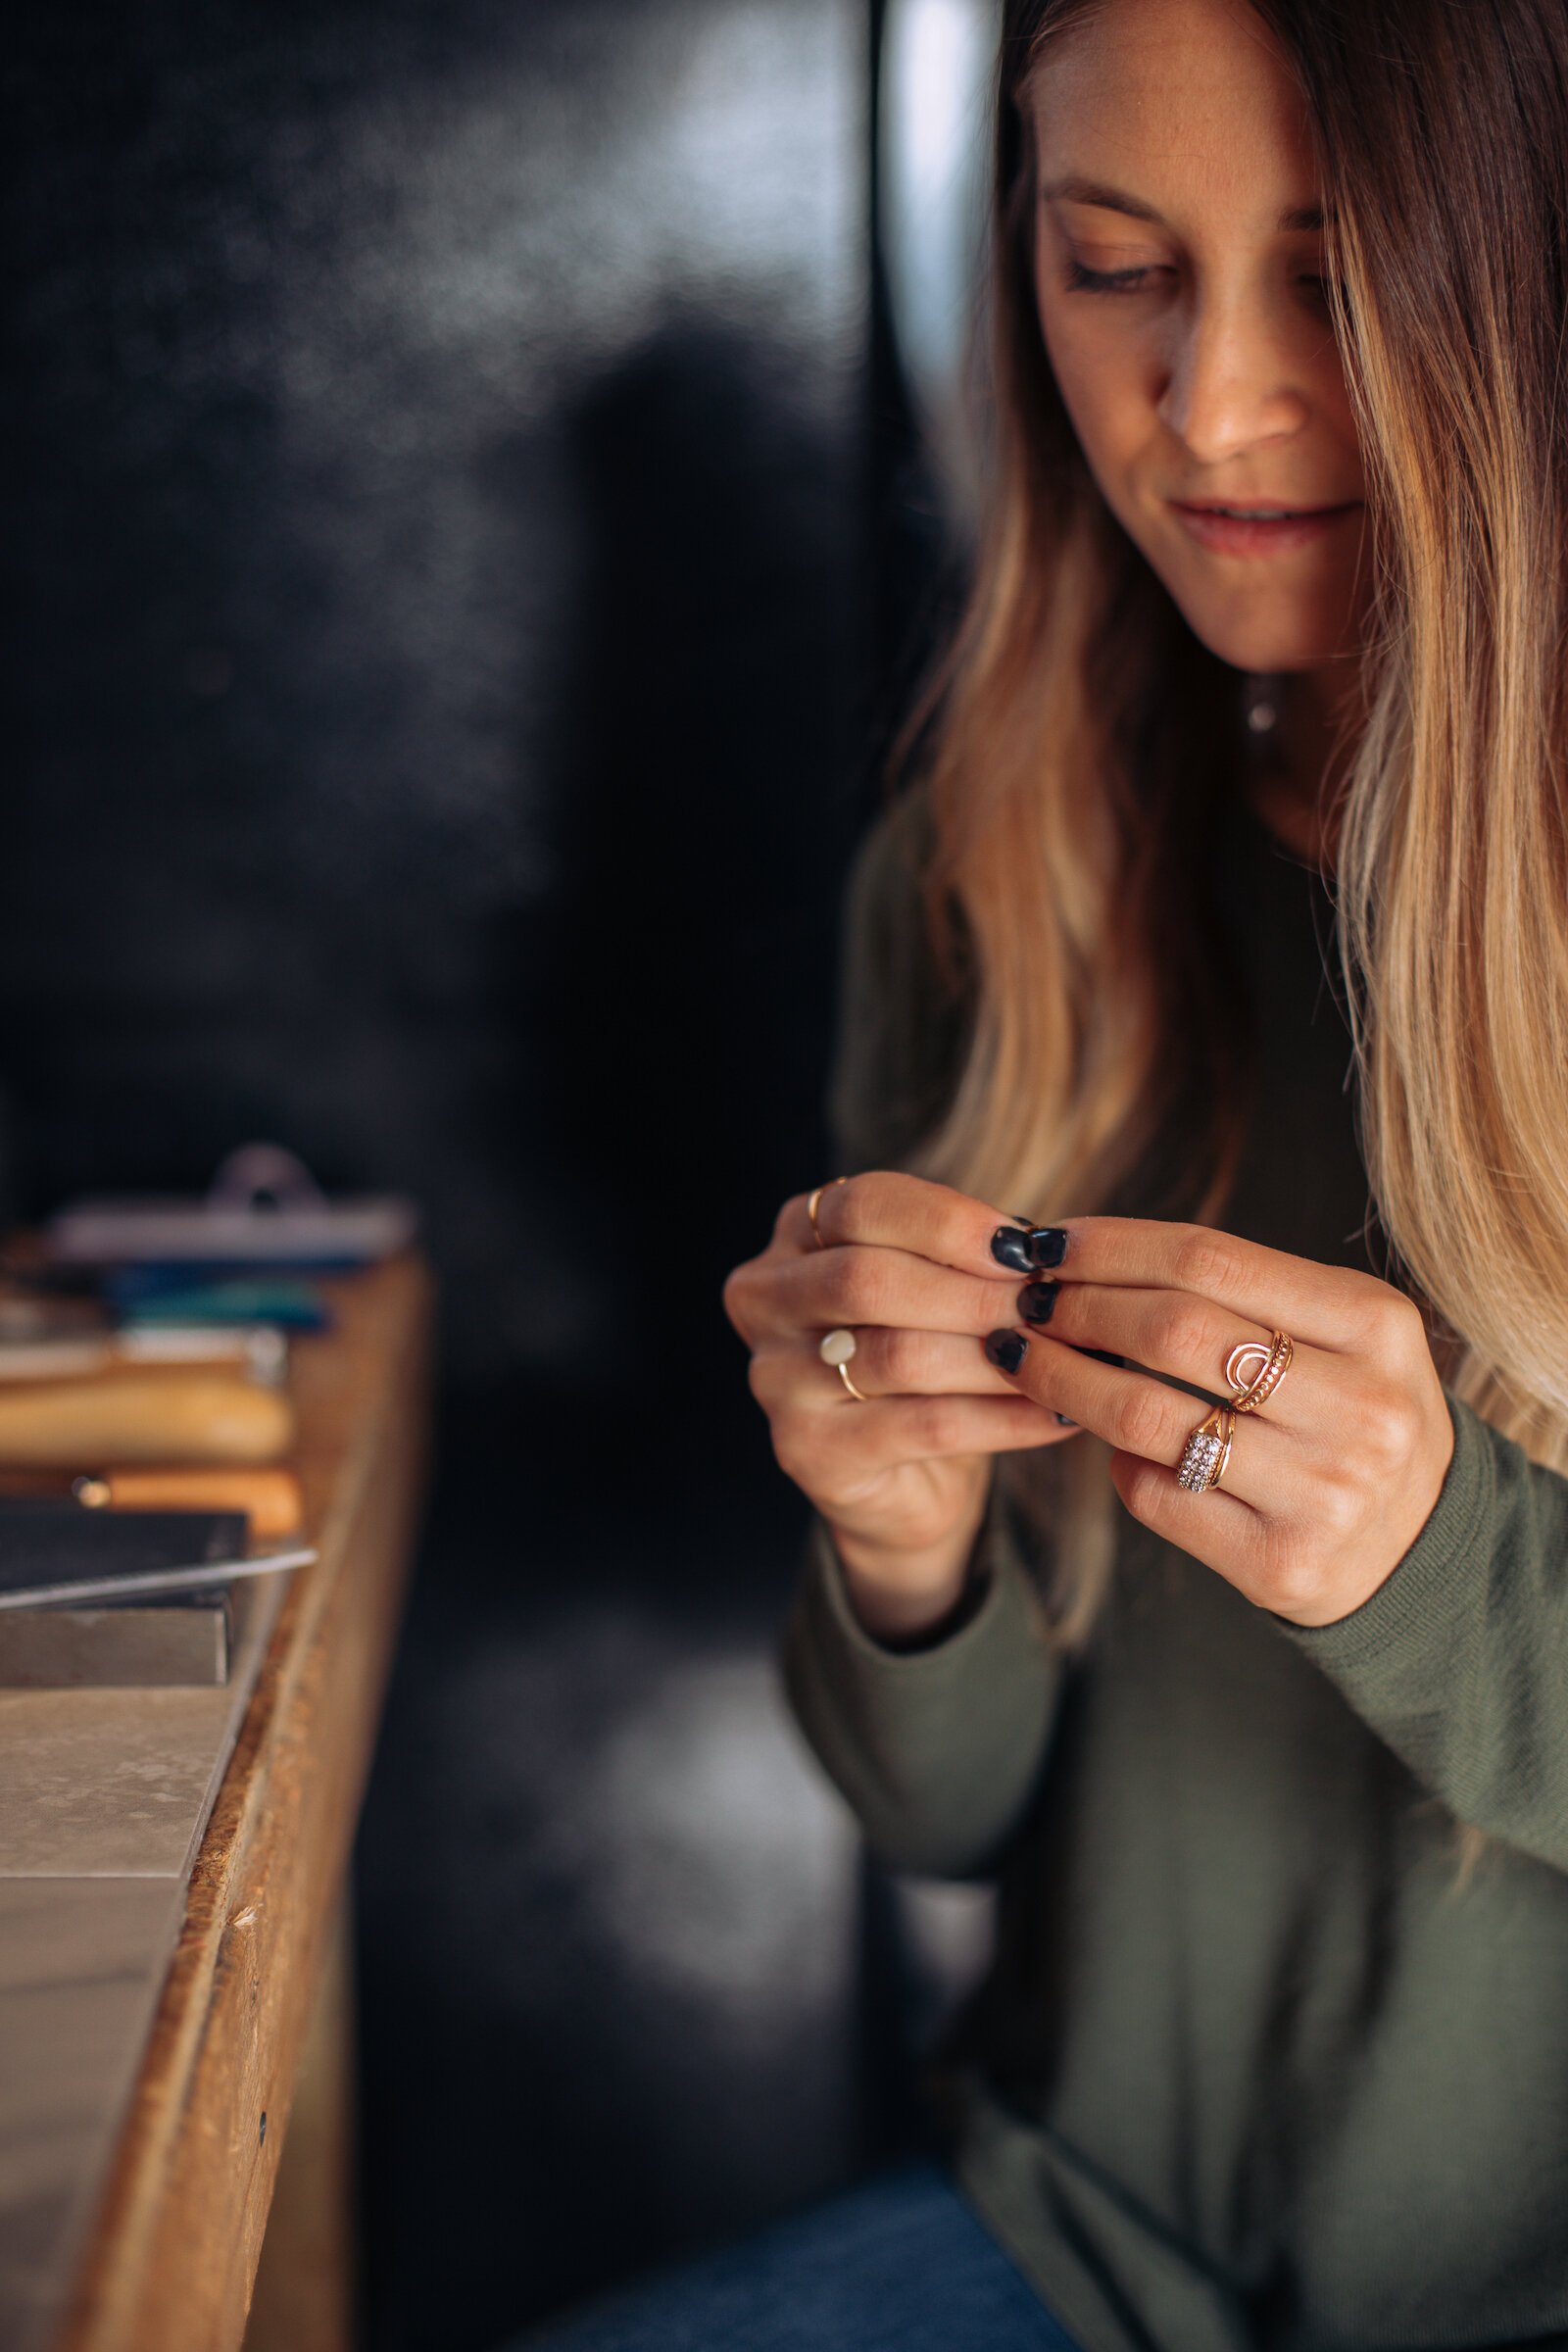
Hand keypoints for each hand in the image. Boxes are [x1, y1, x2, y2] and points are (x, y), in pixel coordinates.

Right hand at [722, 1171, 1078, 1634]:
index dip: (947, 1220)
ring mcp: (776, 1379)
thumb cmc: (926, 1353)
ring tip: (1061, 1359)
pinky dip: (1002, 1419)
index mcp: (797, 1235)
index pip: (862, 1205)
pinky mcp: (808, 1451)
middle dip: (972, 1292)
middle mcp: (766, 1300)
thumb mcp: (936, 1285)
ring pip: (898, 1356)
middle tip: (1047, 1306)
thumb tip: (1043, 1248)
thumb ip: (966, 1256)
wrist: (902, 1477)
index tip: (1023, 1245)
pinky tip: (1057, 1414)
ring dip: (995, 1357)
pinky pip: (924, 1427)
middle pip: (867, 1279)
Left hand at [978, 1217, 1454, 1627]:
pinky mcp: (1280, 1562)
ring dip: (1065, 1379)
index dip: (1114, 1246)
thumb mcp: (1342, 1332)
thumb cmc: (1352, 1411)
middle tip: (1032, 1302)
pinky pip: (1158, 1495)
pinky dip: (1118, 1461)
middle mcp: (1359, 1407)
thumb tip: (1087, 1256)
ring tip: (1027, 1357)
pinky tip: (1111, 1444)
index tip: (1053, 1244)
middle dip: (1080, 1307)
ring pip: (1146, 1417)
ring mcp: (1322, 1491)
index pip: (1211, 1260)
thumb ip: (1242, 1292)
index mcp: (1374, 1325)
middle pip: (1173, 1331)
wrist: (1422, 1546)